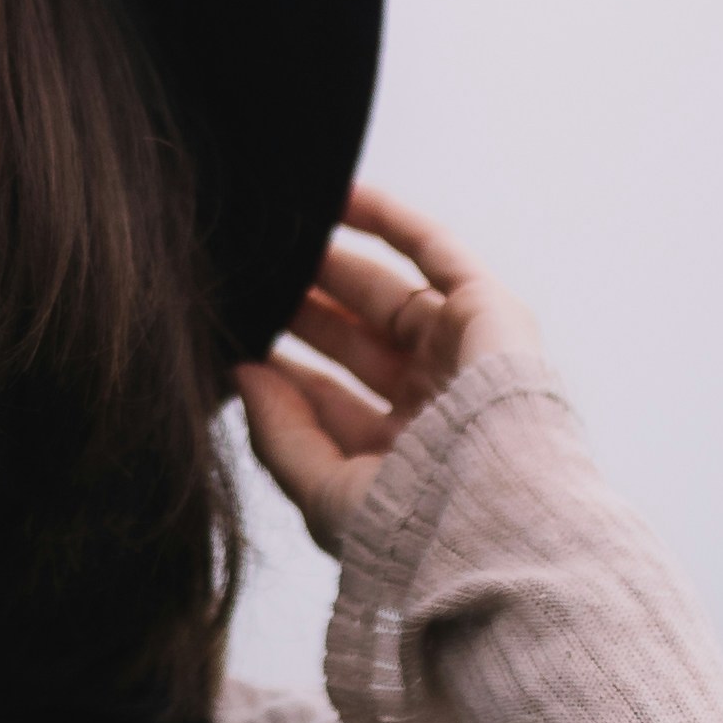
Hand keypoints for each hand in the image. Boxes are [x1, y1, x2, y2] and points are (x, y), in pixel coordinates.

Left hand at [232, 186, 544, 549]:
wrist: (493, 511)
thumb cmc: (411, 524)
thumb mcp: (324, 492)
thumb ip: (279, 436)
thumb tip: (242, 376)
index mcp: (403, 457)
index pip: (330, 402)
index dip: (281, 371)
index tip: (230, 342)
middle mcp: (436, 404)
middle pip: (355, 342)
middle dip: (303, 310)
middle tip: (248, 282)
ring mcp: (464, 355)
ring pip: (388, 294)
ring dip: (333, 264)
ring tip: (276, 237)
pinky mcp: (490, 312)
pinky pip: (435, 251)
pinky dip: (389, 220)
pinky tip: (337, 197)